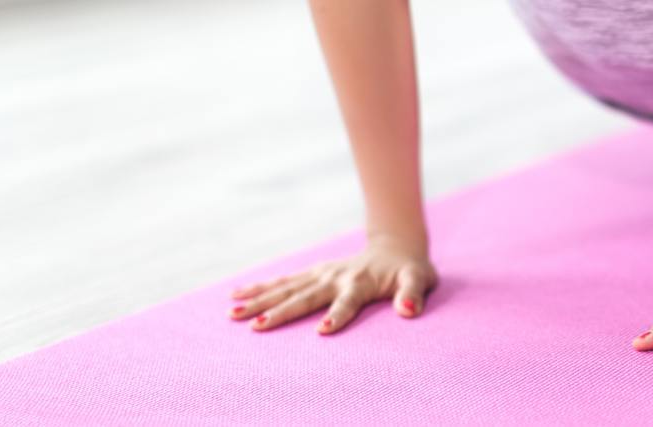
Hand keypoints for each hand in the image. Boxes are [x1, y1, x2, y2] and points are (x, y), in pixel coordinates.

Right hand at [227, 236, 435, 333]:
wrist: (397, 247)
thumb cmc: (410, 270)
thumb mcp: (420, 280)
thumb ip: (413, 294)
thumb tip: (408, 310)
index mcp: (360, 283)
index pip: (347, 302)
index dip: (337, 316)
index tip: (322, 331)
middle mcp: (335, 277)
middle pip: (305, 297)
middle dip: (281, 312)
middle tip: (256, 327)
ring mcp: (321, 274)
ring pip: (286, 288)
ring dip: (260, 301)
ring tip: (233, 313)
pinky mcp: (313, 273)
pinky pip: (283, 281)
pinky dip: (260, 288)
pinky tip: (236, 295)